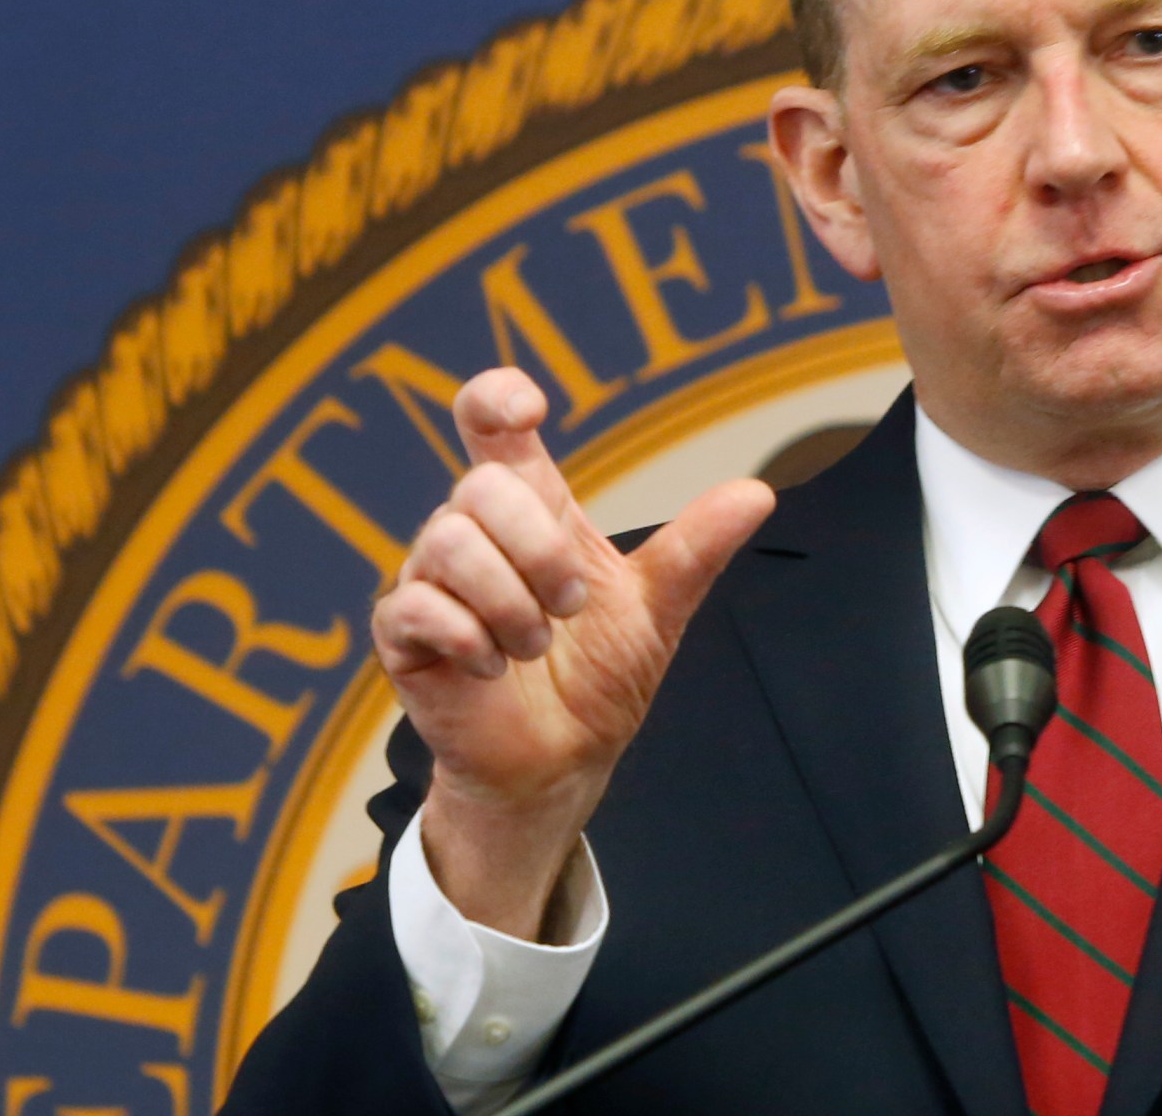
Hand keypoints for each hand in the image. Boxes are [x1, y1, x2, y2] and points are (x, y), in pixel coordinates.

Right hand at [371, 367, 774, 935]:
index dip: (497, 398)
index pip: (490, 422)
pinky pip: (416, 604)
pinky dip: (472, 637)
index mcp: (531, 511)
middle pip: (483, 486)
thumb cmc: (601, 678)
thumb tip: (759, 492)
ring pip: (449, 540)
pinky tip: (495, 667)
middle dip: (542, 551)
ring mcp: (431, 580)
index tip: (530, 412)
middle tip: (572, 607)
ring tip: (537, 646)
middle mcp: (473, 532)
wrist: (564, 762)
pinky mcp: (402, 634)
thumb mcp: (657, 607)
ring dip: (511, 602)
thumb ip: (696, 548)